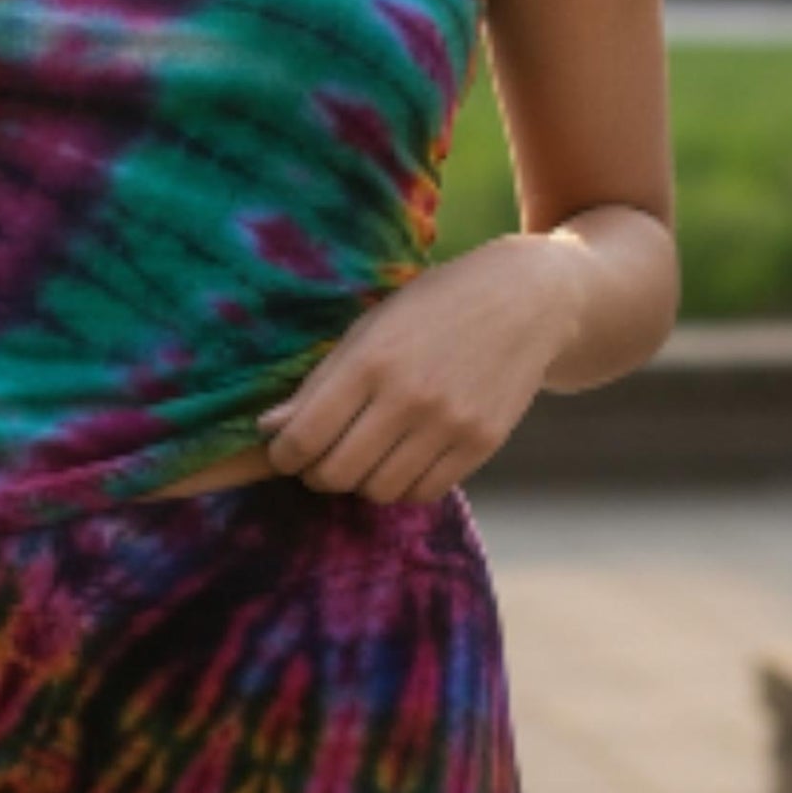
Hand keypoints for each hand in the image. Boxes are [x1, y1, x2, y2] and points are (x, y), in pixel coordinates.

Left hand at [253, 235, 579, 503]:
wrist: (523, 300)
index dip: (283, 455)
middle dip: (317, 473)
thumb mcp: (368, 329)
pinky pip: (424, 491)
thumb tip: (268, 429)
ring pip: (379, 490)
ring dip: (361, 480)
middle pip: (337, 473)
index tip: (284, 451)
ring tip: (364, 452)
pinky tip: (401, 456)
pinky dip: (403, 485)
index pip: (304, 437)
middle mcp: (409, 396)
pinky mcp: (482, 444)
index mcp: (370, 360)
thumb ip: (318, 383)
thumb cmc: (431, 308)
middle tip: (320, 456)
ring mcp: (450, 424)